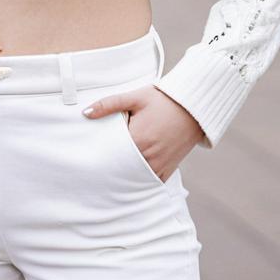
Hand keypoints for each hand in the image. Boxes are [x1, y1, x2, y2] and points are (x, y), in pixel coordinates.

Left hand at [82, 86, 205, 182]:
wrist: (193, 107)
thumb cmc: (162, 100)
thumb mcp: (134, 97)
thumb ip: (108, 105)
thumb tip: (85, 113)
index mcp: (138, 139)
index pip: (112, 154)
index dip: (100, 155)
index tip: (90, 155)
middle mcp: (149, 156)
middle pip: (122, 169)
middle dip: (110, 169)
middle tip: (95, 170)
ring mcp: (160, 165)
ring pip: (136, 178)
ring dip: (125, 176)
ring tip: (110, 175)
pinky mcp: (170, 168)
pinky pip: (152, 181)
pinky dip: (141, 180)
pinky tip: (130, 177)